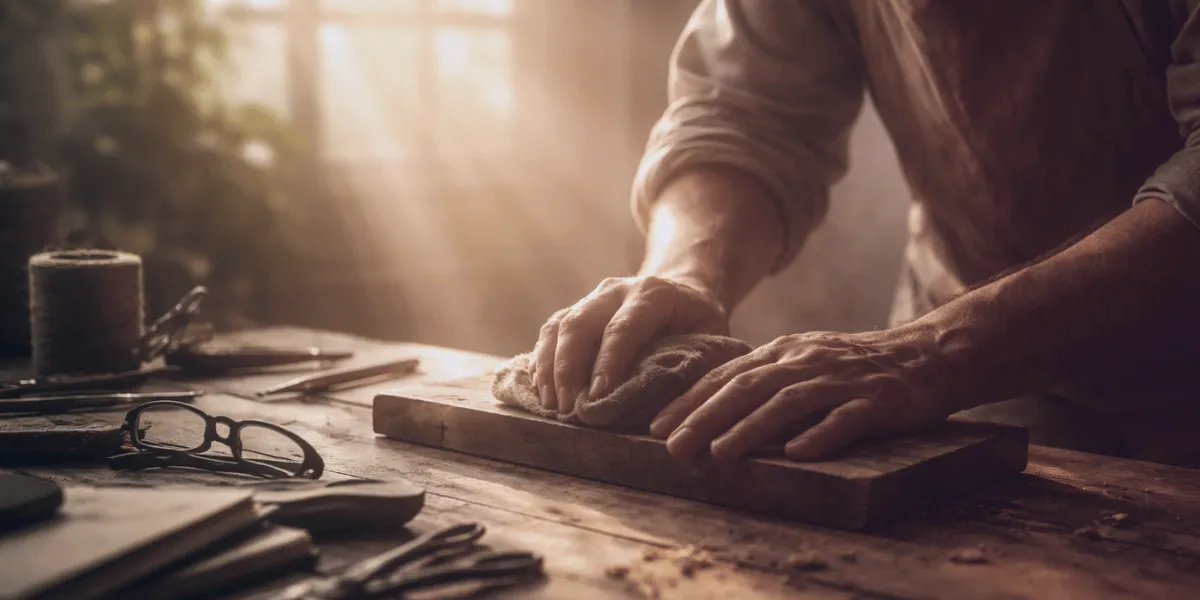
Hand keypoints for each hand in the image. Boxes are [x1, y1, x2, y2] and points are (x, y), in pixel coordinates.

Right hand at [533, 276, 728, 413]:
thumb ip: (692, 362)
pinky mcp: (576, 309)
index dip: (608, 363)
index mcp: (653, 294)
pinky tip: (541, 389)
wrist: (684, 288)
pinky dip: (541, 360)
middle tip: (568, 408)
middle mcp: (616, 290)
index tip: (598, 397)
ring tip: (551, 404)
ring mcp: (592, 297)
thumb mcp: (711, 336)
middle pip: (580, 324)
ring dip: (549, 367)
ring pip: (558, 326)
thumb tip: (674, 408)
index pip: (623, 328)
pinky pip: (550, 331)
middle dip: (569, 368)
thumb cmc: (699, 321)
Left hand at [648, 327, 960, 459]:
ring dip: (750, 428)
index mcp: (785, 352)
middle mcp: (806, 361)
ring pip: (787, 402)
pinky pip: (844, 419)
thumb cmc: (857, 365)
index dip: (690, 401)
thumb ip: (765, 377)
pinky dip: (820, 435)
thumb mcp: (805, 359)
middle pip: (747, 388)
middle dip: (705, 417)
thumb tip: (713, 404)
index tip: (656, 426)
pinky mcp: (875, 401)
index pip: (727, 376)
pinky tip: (798, 453)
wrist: (927, 354)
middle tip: (673, 445)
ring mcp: (840, 381)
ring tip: (720, 453)